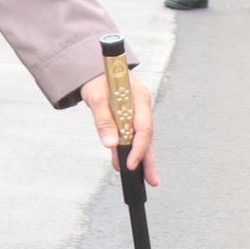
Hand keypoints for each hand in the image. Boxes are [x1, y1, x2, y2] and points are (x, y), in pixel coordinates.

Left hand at [81, 63, 163, 184]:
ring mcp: (140, 111)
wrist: (96, 68)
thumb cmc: (97, 79)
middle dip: (149, 160)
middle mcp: (143, 105)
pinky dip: (130, 149)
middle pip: (148, 136)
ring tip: (145, 178)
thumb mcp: (96, 98)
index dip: (138, 148)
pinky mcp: (132, 116)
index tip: (131, 164)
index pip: (143, 127)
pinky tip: (127, 163)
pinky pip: (134, 135)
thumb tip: (110, 144)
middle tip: (152, 180)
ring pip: (143, 138)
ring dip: (142, 158)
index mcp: (139, 97)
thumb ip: (104, 120)